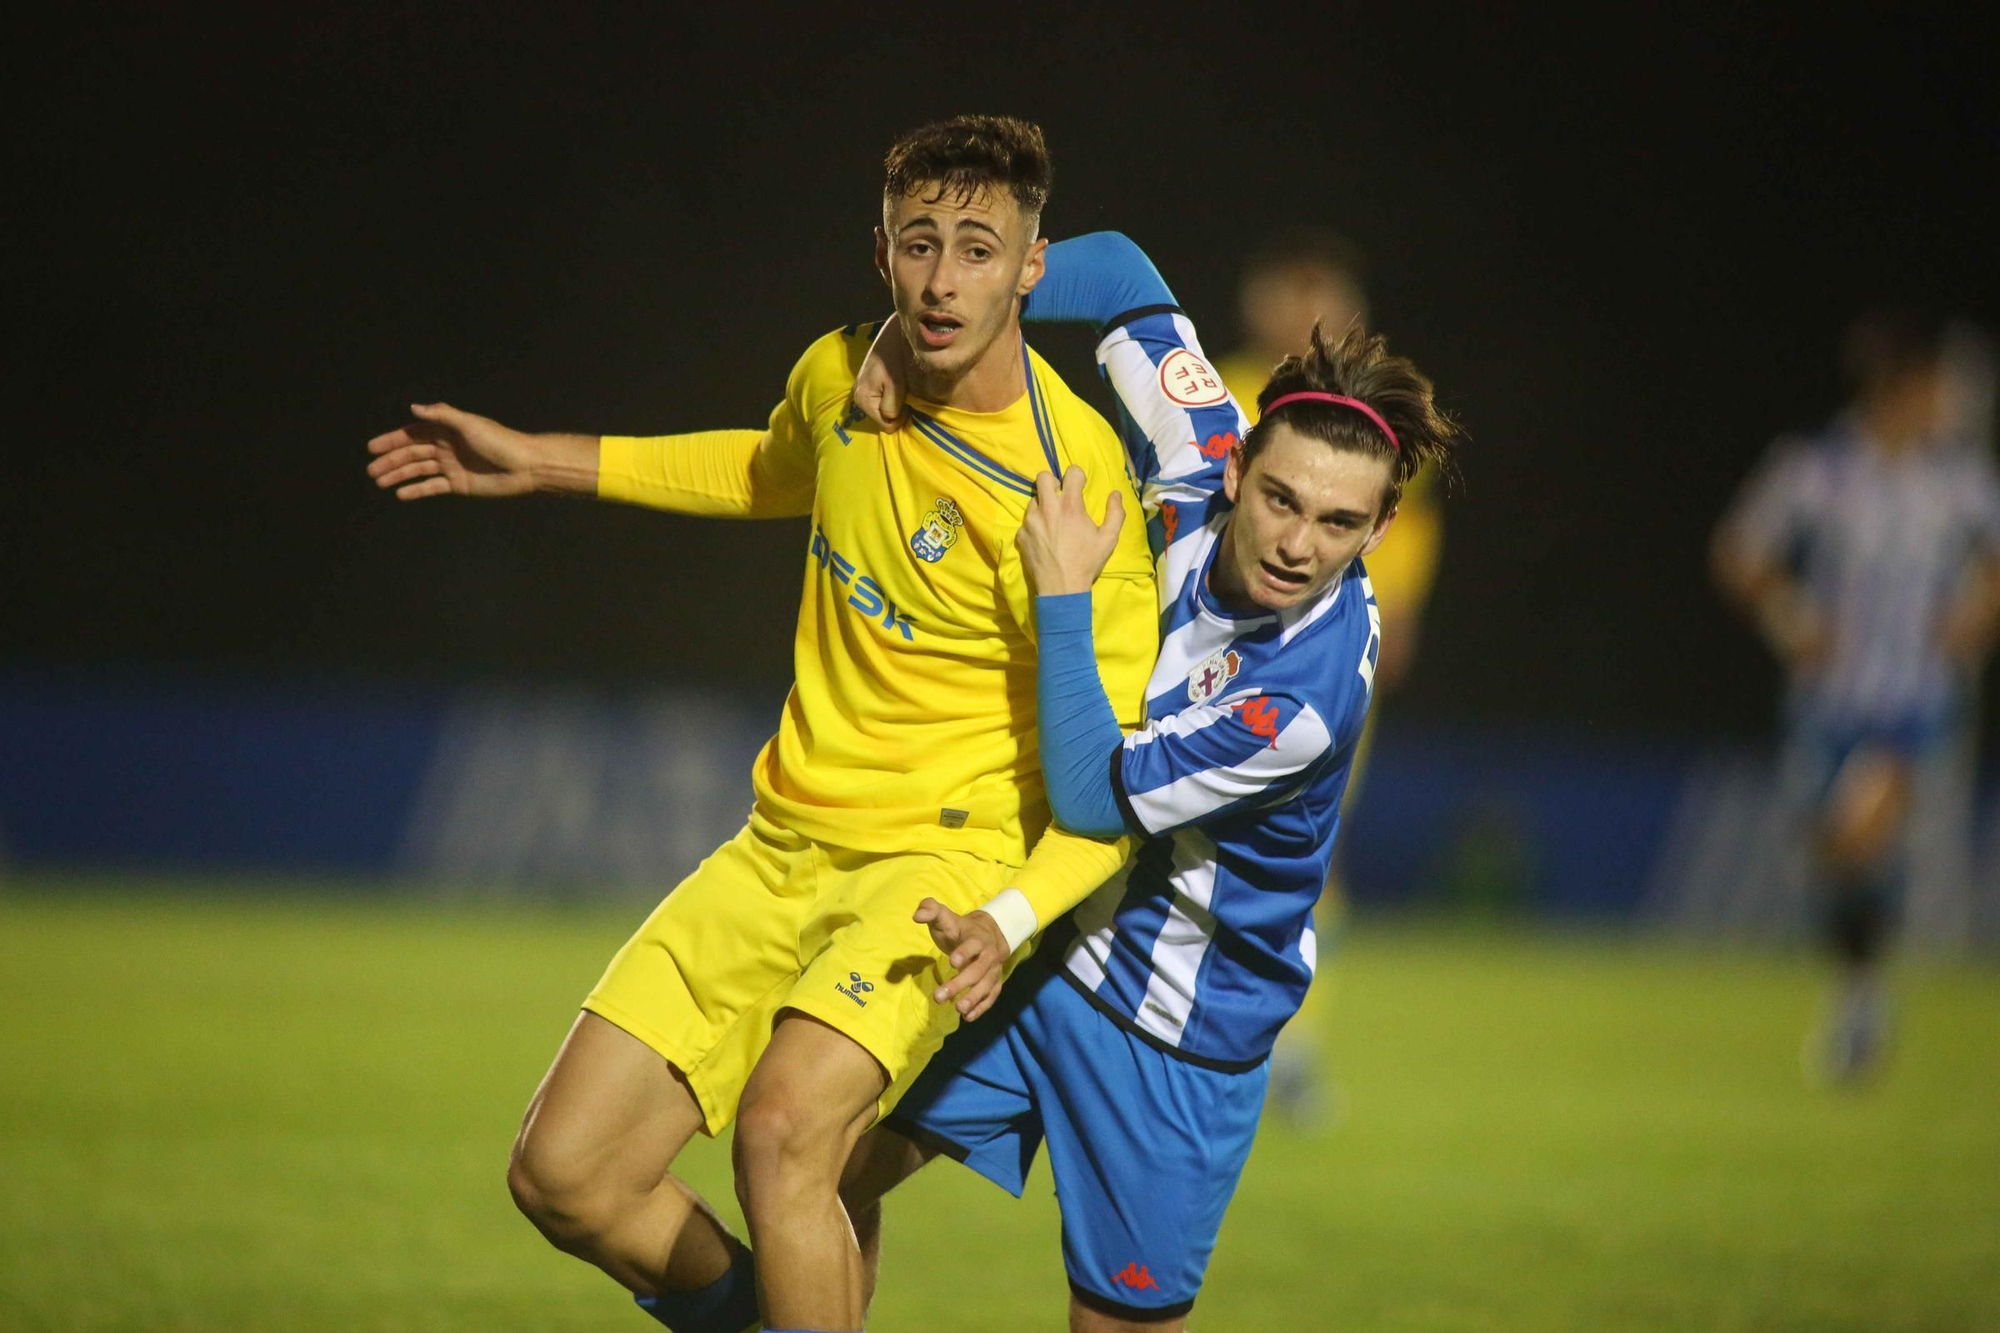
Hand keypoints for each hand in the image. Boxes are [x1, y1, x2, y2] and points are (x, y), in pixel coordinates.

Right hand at [366, 402, 541, 500]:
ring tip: (379, 482)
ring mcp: (451, 466)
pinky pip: (433, 487)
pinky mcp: (459, 484)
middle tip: (370, 470)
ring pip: (419, 471)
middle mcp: (446, 447)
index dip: (392, 440)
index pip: (413, 434)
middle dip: (391, 461)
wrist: (525, 466)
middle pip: (412, 454)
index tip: (372, 448)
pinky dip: (417, 490)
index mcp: (447, 430)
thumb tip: (413, 409)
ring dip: (399, 475)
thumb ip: (442, 415)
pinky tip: (401, 494)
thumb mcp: (469, 424)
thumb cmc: (499, 441)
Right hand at [851, 320, 911, 430]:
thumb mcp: (896, 386)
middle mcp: (858, 398)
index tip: (908, 401)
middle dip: (896, 411)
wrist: (892, 336)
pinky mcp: (865, 384)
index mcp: (864, 400)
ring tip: (899, 388)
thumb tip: (892, 420)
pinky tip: (893, 385)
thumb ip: (892, 407)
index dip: (901, 417)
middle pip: (882, 419)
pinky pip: (879, 400)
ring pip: (881, 410)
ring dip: (893, 404)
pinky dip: (889, 397)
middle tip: (904, 393)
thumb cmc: (895, 359)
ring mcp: (860, 391)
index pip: (886, 425)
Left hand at [914, 897, 1007, 1020]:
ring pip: (986, 986)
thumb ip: (930, 910)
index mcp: (977, 938)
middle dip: (960, 983)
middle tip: (939, 997)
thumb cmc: (958, 928)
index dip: (964, 953)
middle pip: (978, 970)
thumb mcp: (944, 917)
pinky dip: (982, 1007)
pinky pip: (991, 997)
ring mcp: (993, 971)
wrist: (987, 934)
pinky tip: (967, 1017)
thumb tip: (917, 915)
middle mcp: (989, 955)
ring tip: (958, 1009)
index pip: (973, 945)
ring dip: (973, 998)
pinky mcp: (994, 983)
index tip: (952, 962)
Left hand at [1014, 465, 1124, 595]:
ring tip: (1052, 520)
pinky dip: (1035, 525)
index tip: (1079, 485)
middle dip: (1053, 482)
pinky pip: (1026, 521)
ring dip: (1043, 505)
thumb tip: (1116, 494)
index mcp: (1070, 507)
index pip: (1071, 472)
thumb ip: (1116, 512)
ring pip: (1033, 500)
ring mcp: (1030, 522)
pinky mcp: (1021, 535)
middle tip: (1060, 496)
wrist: (1061, 588)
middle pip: (1042, 477)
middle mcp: (1047, 509)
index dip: (1077, 475)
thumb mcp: (1109, 539)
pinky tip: (1044, 537)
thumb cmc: (1087, 562)